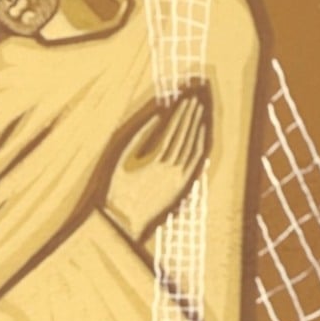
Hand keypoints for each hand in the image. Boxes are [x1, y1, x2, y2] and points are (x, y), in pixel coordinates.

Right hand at [103, 88, 209, 241]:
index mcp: (155, 161)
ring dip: (198, 127)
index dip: (181, 113)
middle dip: (191, 115)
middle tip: (197, 97)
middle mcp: (171, 169)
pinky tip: (202, 135)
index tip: (186, 97)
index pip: (173, 130)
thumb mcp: (121, 159)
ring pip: (194, 148)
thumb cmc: (117, 190)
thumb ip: (139, 136)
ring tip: (202, 110)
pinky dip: (201, 147)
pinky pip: (196, 164)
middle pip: (185, 136)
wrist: (122, 223)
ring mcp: (178, 179)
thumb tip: (157, 116)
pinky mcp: (181, 188)